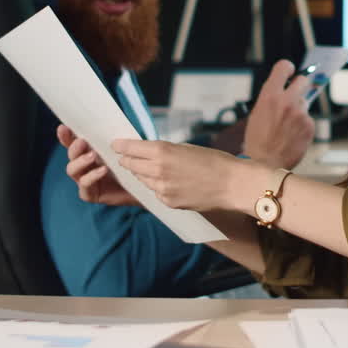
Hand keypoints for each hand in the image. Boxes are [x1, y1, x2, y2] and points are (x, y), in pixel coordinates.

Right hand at [57, 125, 139, 206]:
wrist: (141, 186)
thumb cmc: (130, 165)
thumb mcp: (122, 148)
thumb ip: (112, 139)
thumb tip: (108, 123)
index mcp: (87, 152)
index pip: (72, 142)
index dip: (66, 136)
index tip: (63, 127)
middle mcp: (82, 166)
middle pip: (71, 155)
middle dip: (74, 147)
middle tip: (83, 142)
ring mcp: (84, 180)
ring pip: (72, 170)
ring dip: (81, 161)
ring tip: (93, 155)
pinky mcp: (90, 194)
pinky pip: (85, 184)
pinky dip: (92, 176)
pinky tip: (103, 170)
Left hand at [111, 139, 245, 212]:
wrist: (232, 185)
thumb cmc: (214, 161)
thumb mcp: (186, 148)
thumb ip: (165, 151)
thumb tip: (150, 153)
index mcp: (162, 152)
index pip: (130, 148)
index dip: (121, 146)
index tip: (115, 144)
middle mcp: (157, 171)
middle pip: (131, 165)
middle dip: (127, 160)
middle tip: (125, 156)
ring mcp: (161, 189)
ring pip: (141, 179)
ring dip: (141, 173)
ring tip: (147, 168)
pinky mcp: (168, 202)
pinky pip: (155, 192)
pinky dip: (156, 186)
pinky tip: (166, 182)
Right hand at [242, 60, 315, 168]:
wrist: (265, 163)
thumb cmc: (258, 140)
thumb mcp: (257, 113)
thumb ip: (271, 98)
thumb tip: (283, 88)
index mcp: (270, 95)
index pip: (283, 67)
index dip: (288, 68)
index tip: (290, 72)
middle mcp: (287, 100)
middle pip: (303, 80)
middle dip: (299, 85)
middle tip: (294, 94)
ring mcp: (300, 113)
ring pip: (304, 103)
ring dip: (298, 110)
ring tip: (286, 126)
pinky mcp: (309, 125)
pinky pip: (308, 119)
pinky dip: (302, 125)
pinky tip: (292, 135)